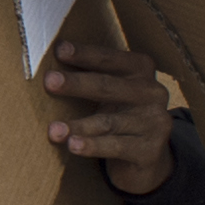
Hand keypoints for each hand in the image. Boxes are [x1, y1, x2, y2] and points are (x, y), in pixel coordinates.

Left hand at [41, 37, 175, 195]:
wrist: (147, 155)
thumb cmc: (119, 113)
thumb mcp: (112, 91)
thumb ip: (92, 78)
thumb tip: (50, 71)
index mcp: (141, 69)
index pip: (110, 58)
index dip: (85, 54)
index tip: (59, 49)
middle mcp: (152, 92)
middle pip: (108, 86)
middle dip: (76, 83)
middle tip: (49, 82)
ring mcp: (154, 121)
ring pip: (109, 121)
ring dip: (78, 125)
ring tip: (54, 130)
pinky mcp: (150, 149)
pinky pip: (116, 147)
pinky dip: (92, 146)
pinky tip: (73, 145)